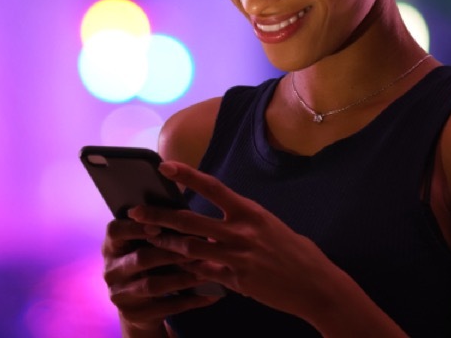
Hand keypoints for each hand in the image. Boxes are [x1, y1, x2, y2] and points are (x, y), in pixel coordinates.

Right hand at [101, 216, 222, 332]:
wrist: (141, 304)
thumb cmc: (150, 262)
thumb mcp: (145, 245)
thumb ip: (157, 228)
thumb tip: (185, 203)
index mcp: (111, 246)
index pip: (115, 231)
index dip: (135, 227)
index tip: (158, 226)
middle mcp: (110, 270)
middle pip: (140, 258)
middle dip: (170, 253)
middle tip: (196, 249)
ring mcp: (120, 294)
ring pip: (153, 285)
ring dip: (182, 278)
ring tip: (205, 273)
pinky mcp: (133, 314)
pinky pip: (165, 307)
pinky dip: (190, 301)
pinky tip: (210, 295)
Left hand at [129, 161, 342, 319]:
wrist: (315, 284)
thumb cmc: (294, 252)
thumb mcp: (269, 225)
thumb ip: (242, 220)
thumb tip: (219, 215)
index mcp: (249, 211)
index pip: (212, 187)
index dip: (186, 175)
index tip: (164, 166)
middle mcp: (241, 231)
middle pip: (190, 220)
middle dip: (158, 215)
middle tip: (134, 211)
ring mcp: (237, 256)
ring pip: (189, 248)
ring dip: (164, 244)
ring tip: (146, 238)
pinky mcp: (236, 279)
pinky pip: (203, 273)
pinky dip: (185, 270)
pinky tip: (171, 269)